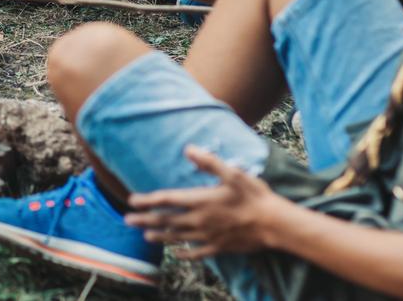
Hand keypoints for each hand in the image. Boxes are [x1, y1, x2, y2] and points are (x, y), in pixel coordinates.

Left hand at [126, 145, 282, 257]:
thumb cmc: (254, 196)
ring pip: (177, 237)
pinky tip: (177, 253)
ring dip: (159, 235)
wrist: (275, 224)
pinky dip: (184, 253)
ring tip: (145, 235)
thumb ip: (209, 162)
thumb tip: (188, 149)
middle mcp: (199, 220)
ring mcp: (208, 236)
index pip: (166, 200)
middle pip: (166, 220)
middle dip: (145, 219)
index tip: (131, 199)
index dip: (147, 200)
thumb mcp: (233, 173)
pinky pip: (197, 253)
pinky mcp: (218, 248)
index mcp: (200, 201)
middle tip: (127, 219)